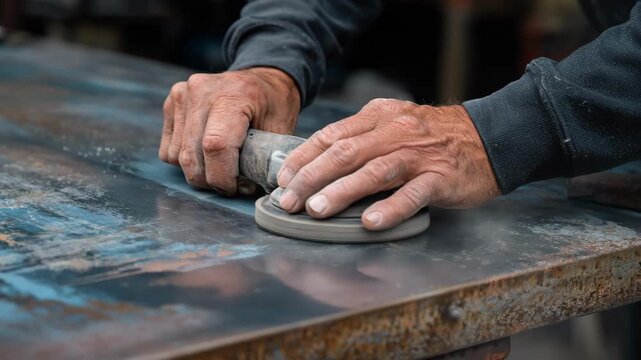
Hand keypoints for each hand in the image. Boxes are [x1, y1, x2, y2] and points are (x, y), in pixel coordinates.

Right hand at [159, 67, 299, 194]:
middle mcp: (202, 91)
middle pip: (191, 154)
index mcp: (233, 95)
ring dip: (197, 171)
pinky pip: (168, 148)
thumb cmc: (273, 105)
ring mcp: (183, 94)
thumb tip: (255, 190)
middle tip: (228, 186)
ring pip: (177, 155)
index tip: (234, 188)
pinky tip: (205, 153)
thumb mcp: (280, 128)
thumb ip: (265, 157)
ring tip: (219, 167)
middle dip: (209, 180)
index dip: (222, 177)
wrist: (261, 78)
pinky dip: (185, 159)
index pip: (215, 146)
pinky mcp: (172, 102)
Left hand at [276, 99, 499, 230]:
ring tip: (316, 210)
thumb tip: (320, 163)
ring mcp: (418, 155)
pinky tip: (370, 223)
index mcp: (379, 116)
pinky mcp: (441, 177)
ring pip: (374, 171)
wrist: (490, 137)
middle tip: (288, 201)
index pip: (331, 135)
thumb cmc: (434, 137)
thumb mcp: (395, 124)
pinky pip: (412, 194)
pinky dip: (390, 208)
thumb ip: (363, 138)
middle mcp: (395, 131)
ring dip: (342, 191)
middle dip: (311, 177)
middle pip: (346, 152)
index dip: (304, 157)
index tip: (283, 179)